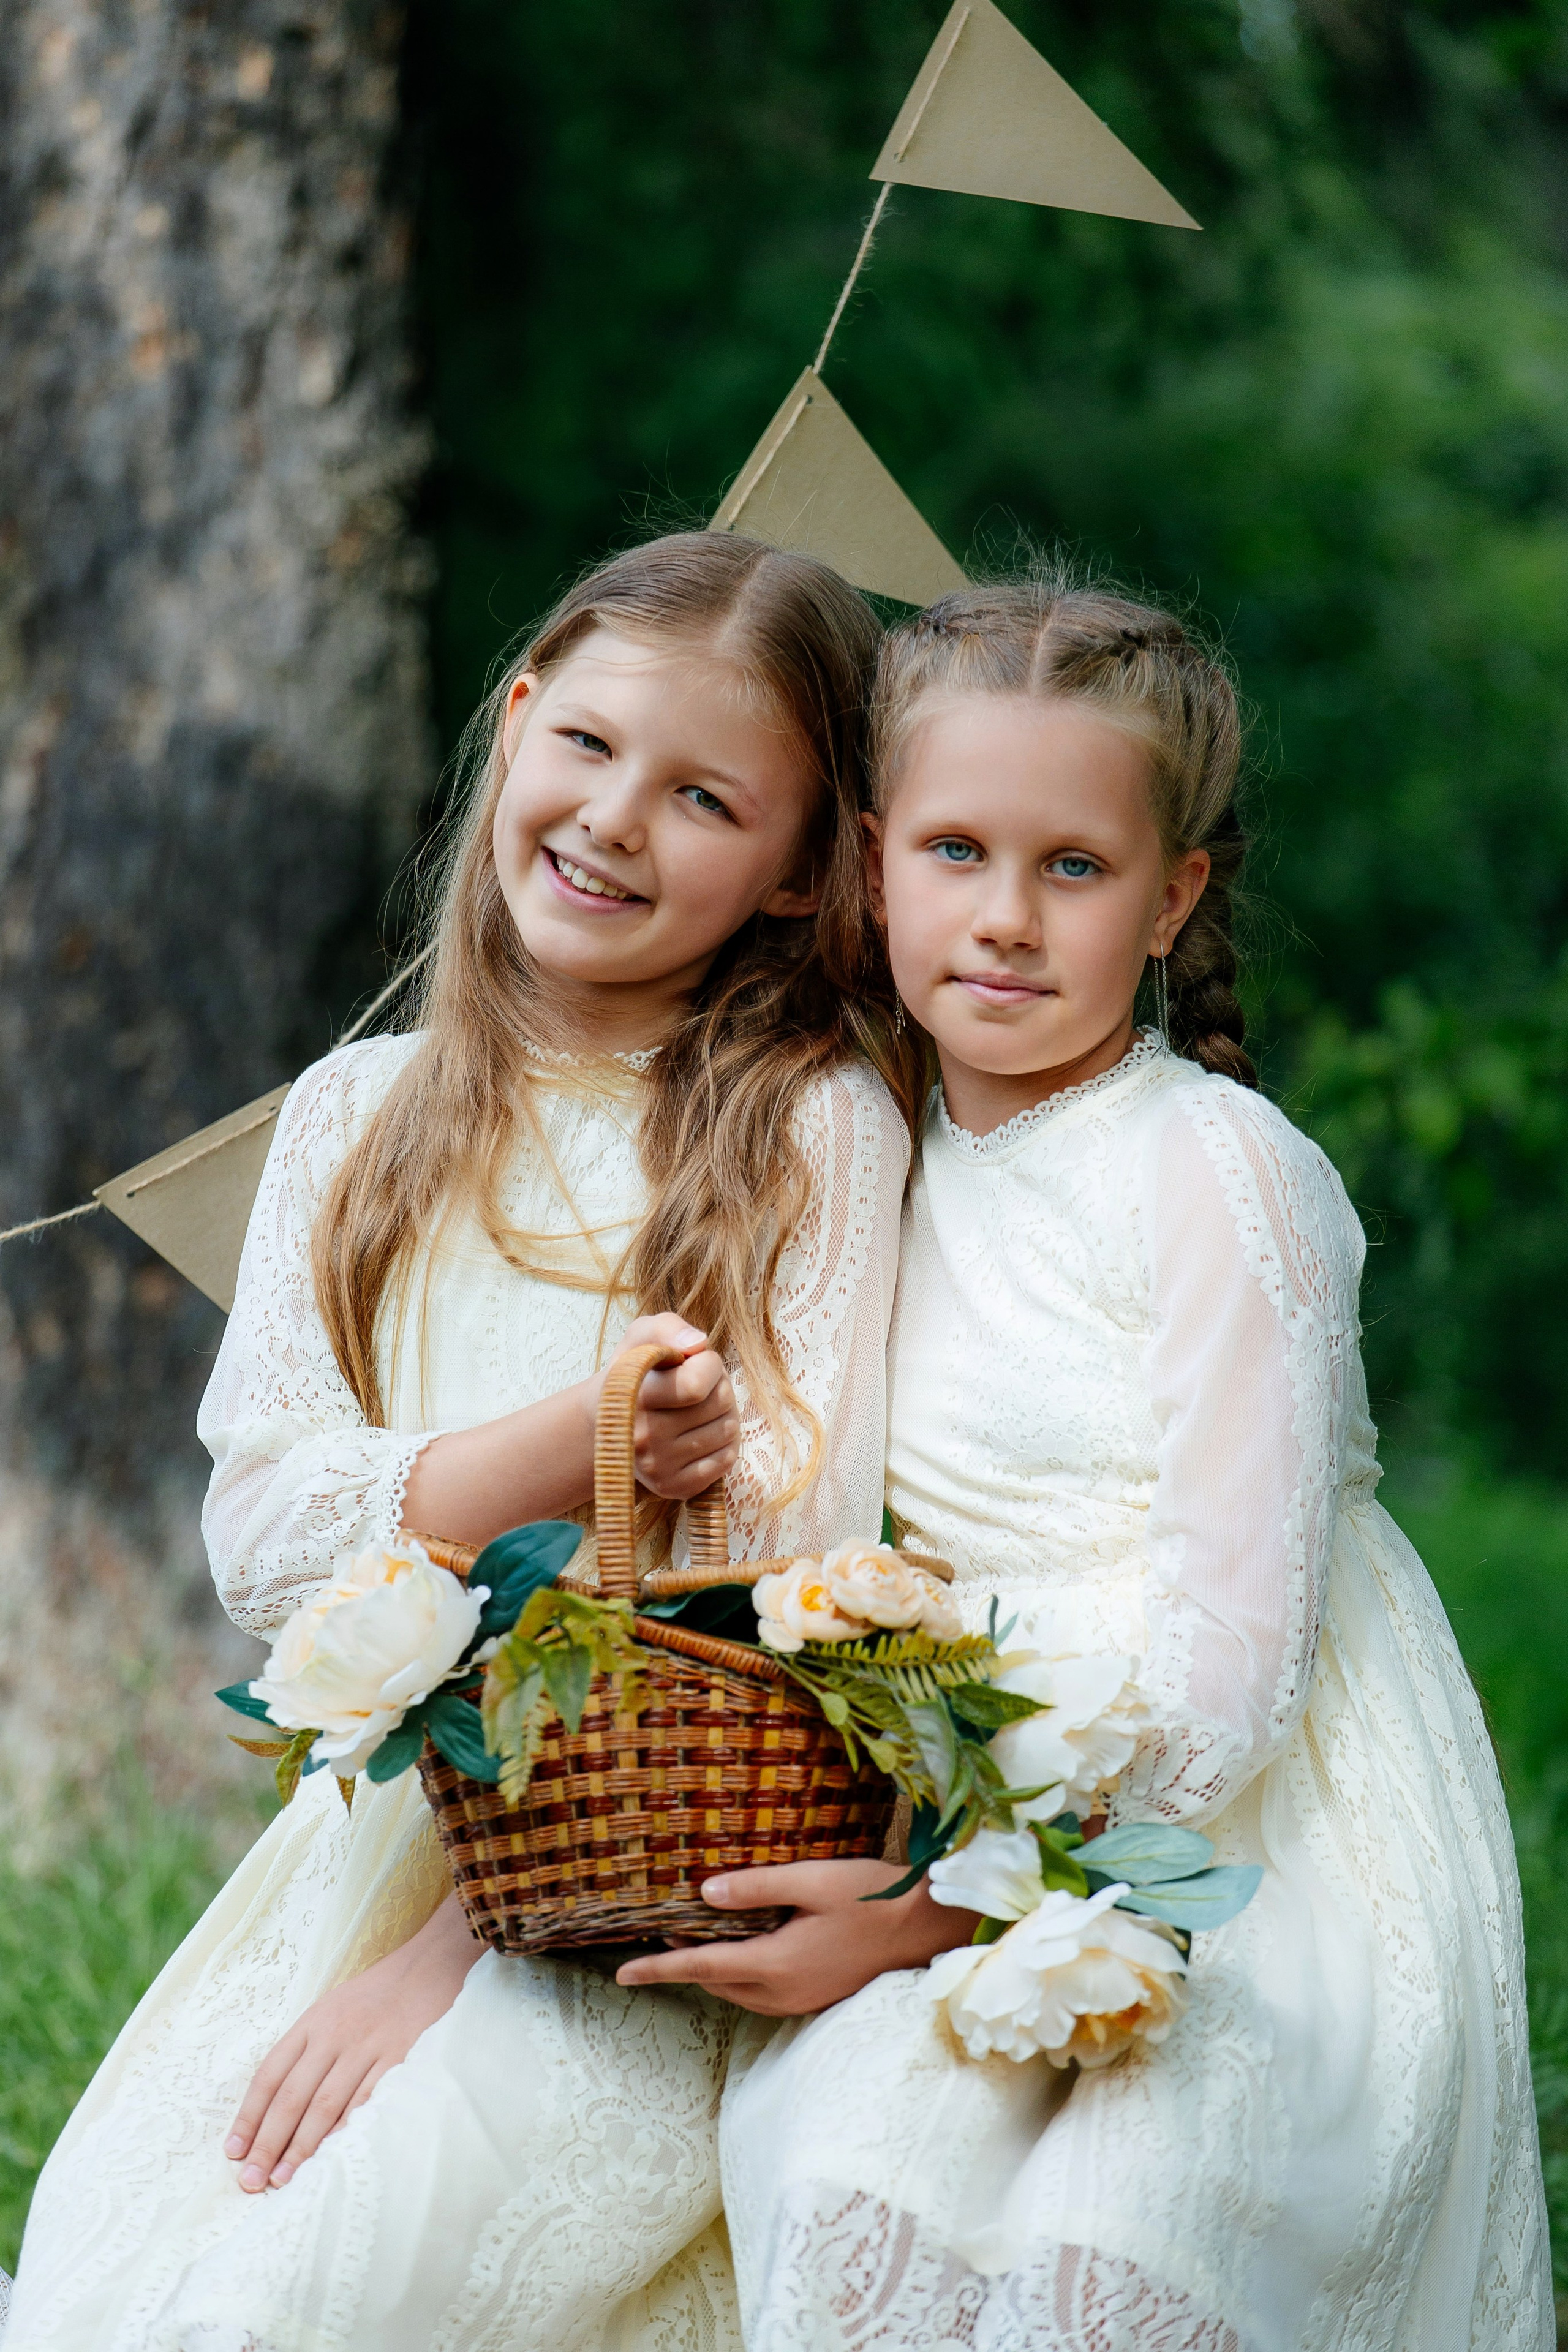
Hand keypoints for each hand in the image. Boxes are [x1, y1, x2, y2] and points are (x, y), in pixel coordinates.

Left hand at [224, 1892, 482, 2191]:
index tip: (233, 2153)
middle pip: (292, 2096)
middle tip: (251, 2181)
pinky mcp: (399, 2056)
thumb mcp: (333, 2007)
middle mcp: (334, 2034)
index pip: (270, 2075)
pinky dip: (347, 2130)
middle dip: (268, 2142)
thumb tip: (277, 2105)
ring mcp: (367, 2046)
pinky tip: (333, 2155)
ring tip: (284, 2179)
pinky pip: (367, 2100)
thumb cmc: (378, 1992)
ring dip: (302, 2146)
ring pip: (326, 2104)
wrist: (431, 1963)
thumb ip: (307, 2047)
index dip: (249, 2116)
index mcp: (313, 2022)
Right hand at [605, 1315, 737, 1501]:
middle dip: (719, 1386)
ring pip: (728, 1431)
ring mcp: (657, 1467)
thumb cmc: (638, 1370)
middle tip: (697, 1387)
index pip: (696, 1384)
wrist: (612, 1421)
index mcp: (633, 1396)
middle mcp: (642, 1436)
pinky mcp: (673, 1488)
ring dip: (724, 1414)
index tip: (694, 1361)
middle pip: (721, 1404)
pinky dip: (725, 1444)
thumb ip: (670, 1328)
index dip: (709, 1365)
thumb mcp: (644, 1335)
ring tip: (698, 1408)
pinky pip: (726, 1461)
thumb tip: (698, 1344)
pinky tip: (702, 1433)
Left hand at [614, 1860, 976, 2014]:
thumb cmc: (871, 1897)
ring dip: (714, 1972)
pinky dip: (742, 1976)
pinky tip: (747, 1951)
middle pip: (716, 1983)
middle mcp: (783, 1991)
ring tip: (697, 1942)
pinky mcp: (818, 1996)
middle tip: (662, 1939)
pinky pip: (763, 1995)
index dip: (659, 1969)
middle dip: (683, 1967)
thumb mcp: (812, 1881)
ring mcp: (802, 1999)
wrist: (925, 1929)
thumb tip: (705, 1895)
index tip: (622, 1975)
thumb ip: (757, 1889)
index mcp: (775, 1964)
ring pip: (739, 1993)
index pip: (701, 1967)